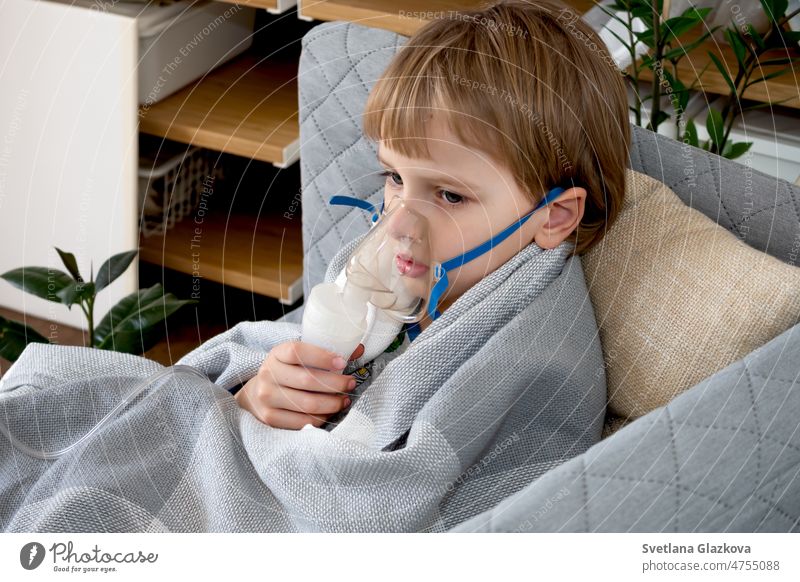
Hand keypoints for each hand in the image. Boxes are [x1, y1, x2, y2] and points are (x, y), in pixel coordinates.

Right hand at [235, 341, 364, 428]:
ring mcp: (267, 397)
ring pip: (307, 404)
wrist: (255, 394)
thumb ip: (325, 353)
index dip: (322, 357)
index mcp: (276, 354)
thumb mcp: (298, 358)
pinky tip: (330, 412)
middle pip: (307, 380)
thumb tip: (358, 350)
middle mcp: (268, 374)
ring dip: (332, 403)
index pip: (298, 351)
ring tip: (344, 400)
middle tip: (350, 384)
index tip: (343, 362)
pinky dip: (321, 418)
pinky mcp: (270, 417)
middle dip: (335, 383)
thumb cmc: (286, 372)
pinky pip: (303, 421)